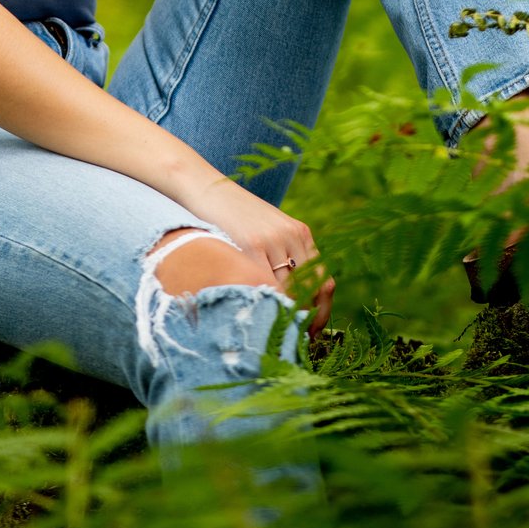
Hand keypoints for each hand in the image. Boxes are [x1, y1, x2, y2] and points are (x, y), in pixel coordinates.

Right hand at [178, 171, 335, 340]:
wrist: (206, 187)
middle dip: (307, 318)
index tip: (309, 332)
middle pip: (312, 288)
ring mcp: (273, 238)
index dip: (319, 311)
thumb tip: (291, 302)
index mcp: (300, 231)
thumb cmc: (233, 216)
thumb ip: (282, 256)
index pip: (322, 280)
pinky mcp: (251, 243)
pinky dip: (266, 302)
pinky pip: (267, 284)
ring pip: (290, 290)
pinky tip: (258, 313)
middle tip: (297, 340)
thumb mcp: (266, 231)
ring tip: (276, 331)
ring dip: (285, 313)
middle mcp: (292, 234)